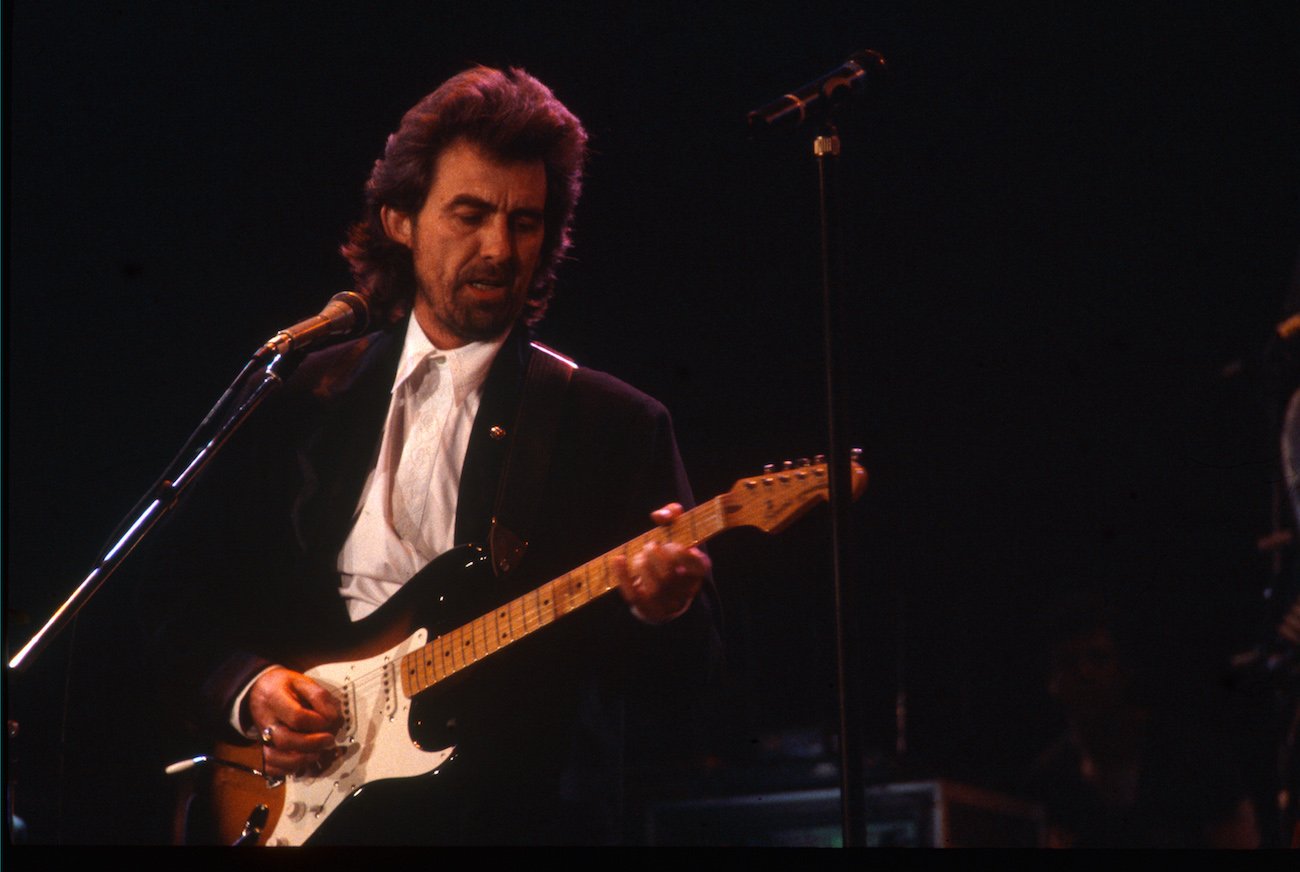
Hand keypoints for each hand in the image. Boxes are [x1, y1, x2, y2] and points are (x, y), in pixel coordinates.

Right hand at [247, 666, 342, 777]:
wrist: (260, 690)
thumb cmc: (283, 687)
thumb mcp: (303, 680)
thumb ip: (320, 696)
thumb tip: (334, 717)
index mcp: (274, 698)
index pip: (296, 716)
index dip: (317, 722)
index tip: (332, 720)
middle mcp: (266, 720)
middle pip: (285, 740)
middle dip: (312, 744)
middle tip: (329, 740)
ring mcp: (262, 736)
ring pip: (275, 758)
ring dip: (301, 760)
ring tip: (318, 753)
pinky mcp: (264, 748)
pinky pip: (270, 766)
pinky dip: (288, 769)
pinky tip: (304, 761)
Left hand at [614, 502, 710, 623]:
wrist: (665, 589)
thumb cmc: (670, 553)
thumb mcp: (676, 529)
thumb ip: (671, 515)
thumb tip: (660, 515)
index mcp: (698, 571)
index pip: (699, 566)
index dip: (683, 553)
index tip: (672, 543)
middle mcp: (687, 591)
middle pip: (669, 576)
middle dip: (655, 557)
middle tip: (650, 546)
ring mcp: (669, 605)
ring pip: (654, 589)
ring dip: (641, 566)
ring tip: (640, 556)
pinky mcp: (650, 612)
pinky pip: (634, 596)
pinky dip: (623, 577)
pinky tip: (618, 559)